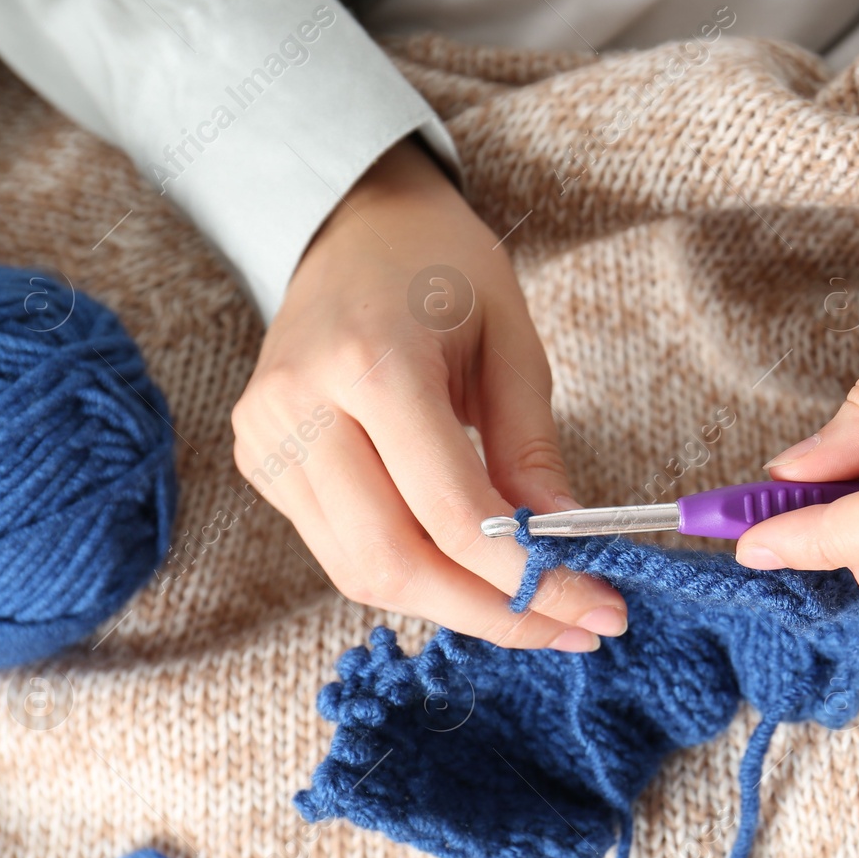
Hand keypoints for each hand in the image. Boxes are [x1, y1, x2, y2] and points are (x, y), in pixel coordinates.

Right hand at [232, 138, 626, 648]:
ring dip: (451, 605)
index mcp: (369, 364)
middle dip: (490, 612)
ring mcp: (266, 440)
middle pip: (392, 562)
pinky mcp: (260, 462)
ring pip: (359, 572)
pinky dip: (411, 573)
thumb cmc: (440, 269)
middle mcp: (300, 408)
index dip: (527, 577)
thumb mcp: (512, 340)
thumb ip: (532, 449)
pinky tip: (468, 569)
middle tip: (568, 629)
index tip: (598, 609)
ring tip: (531, 608)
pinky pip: (338, 549)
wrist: (350, 228)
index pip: (451, 513)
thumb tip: (564, 549)